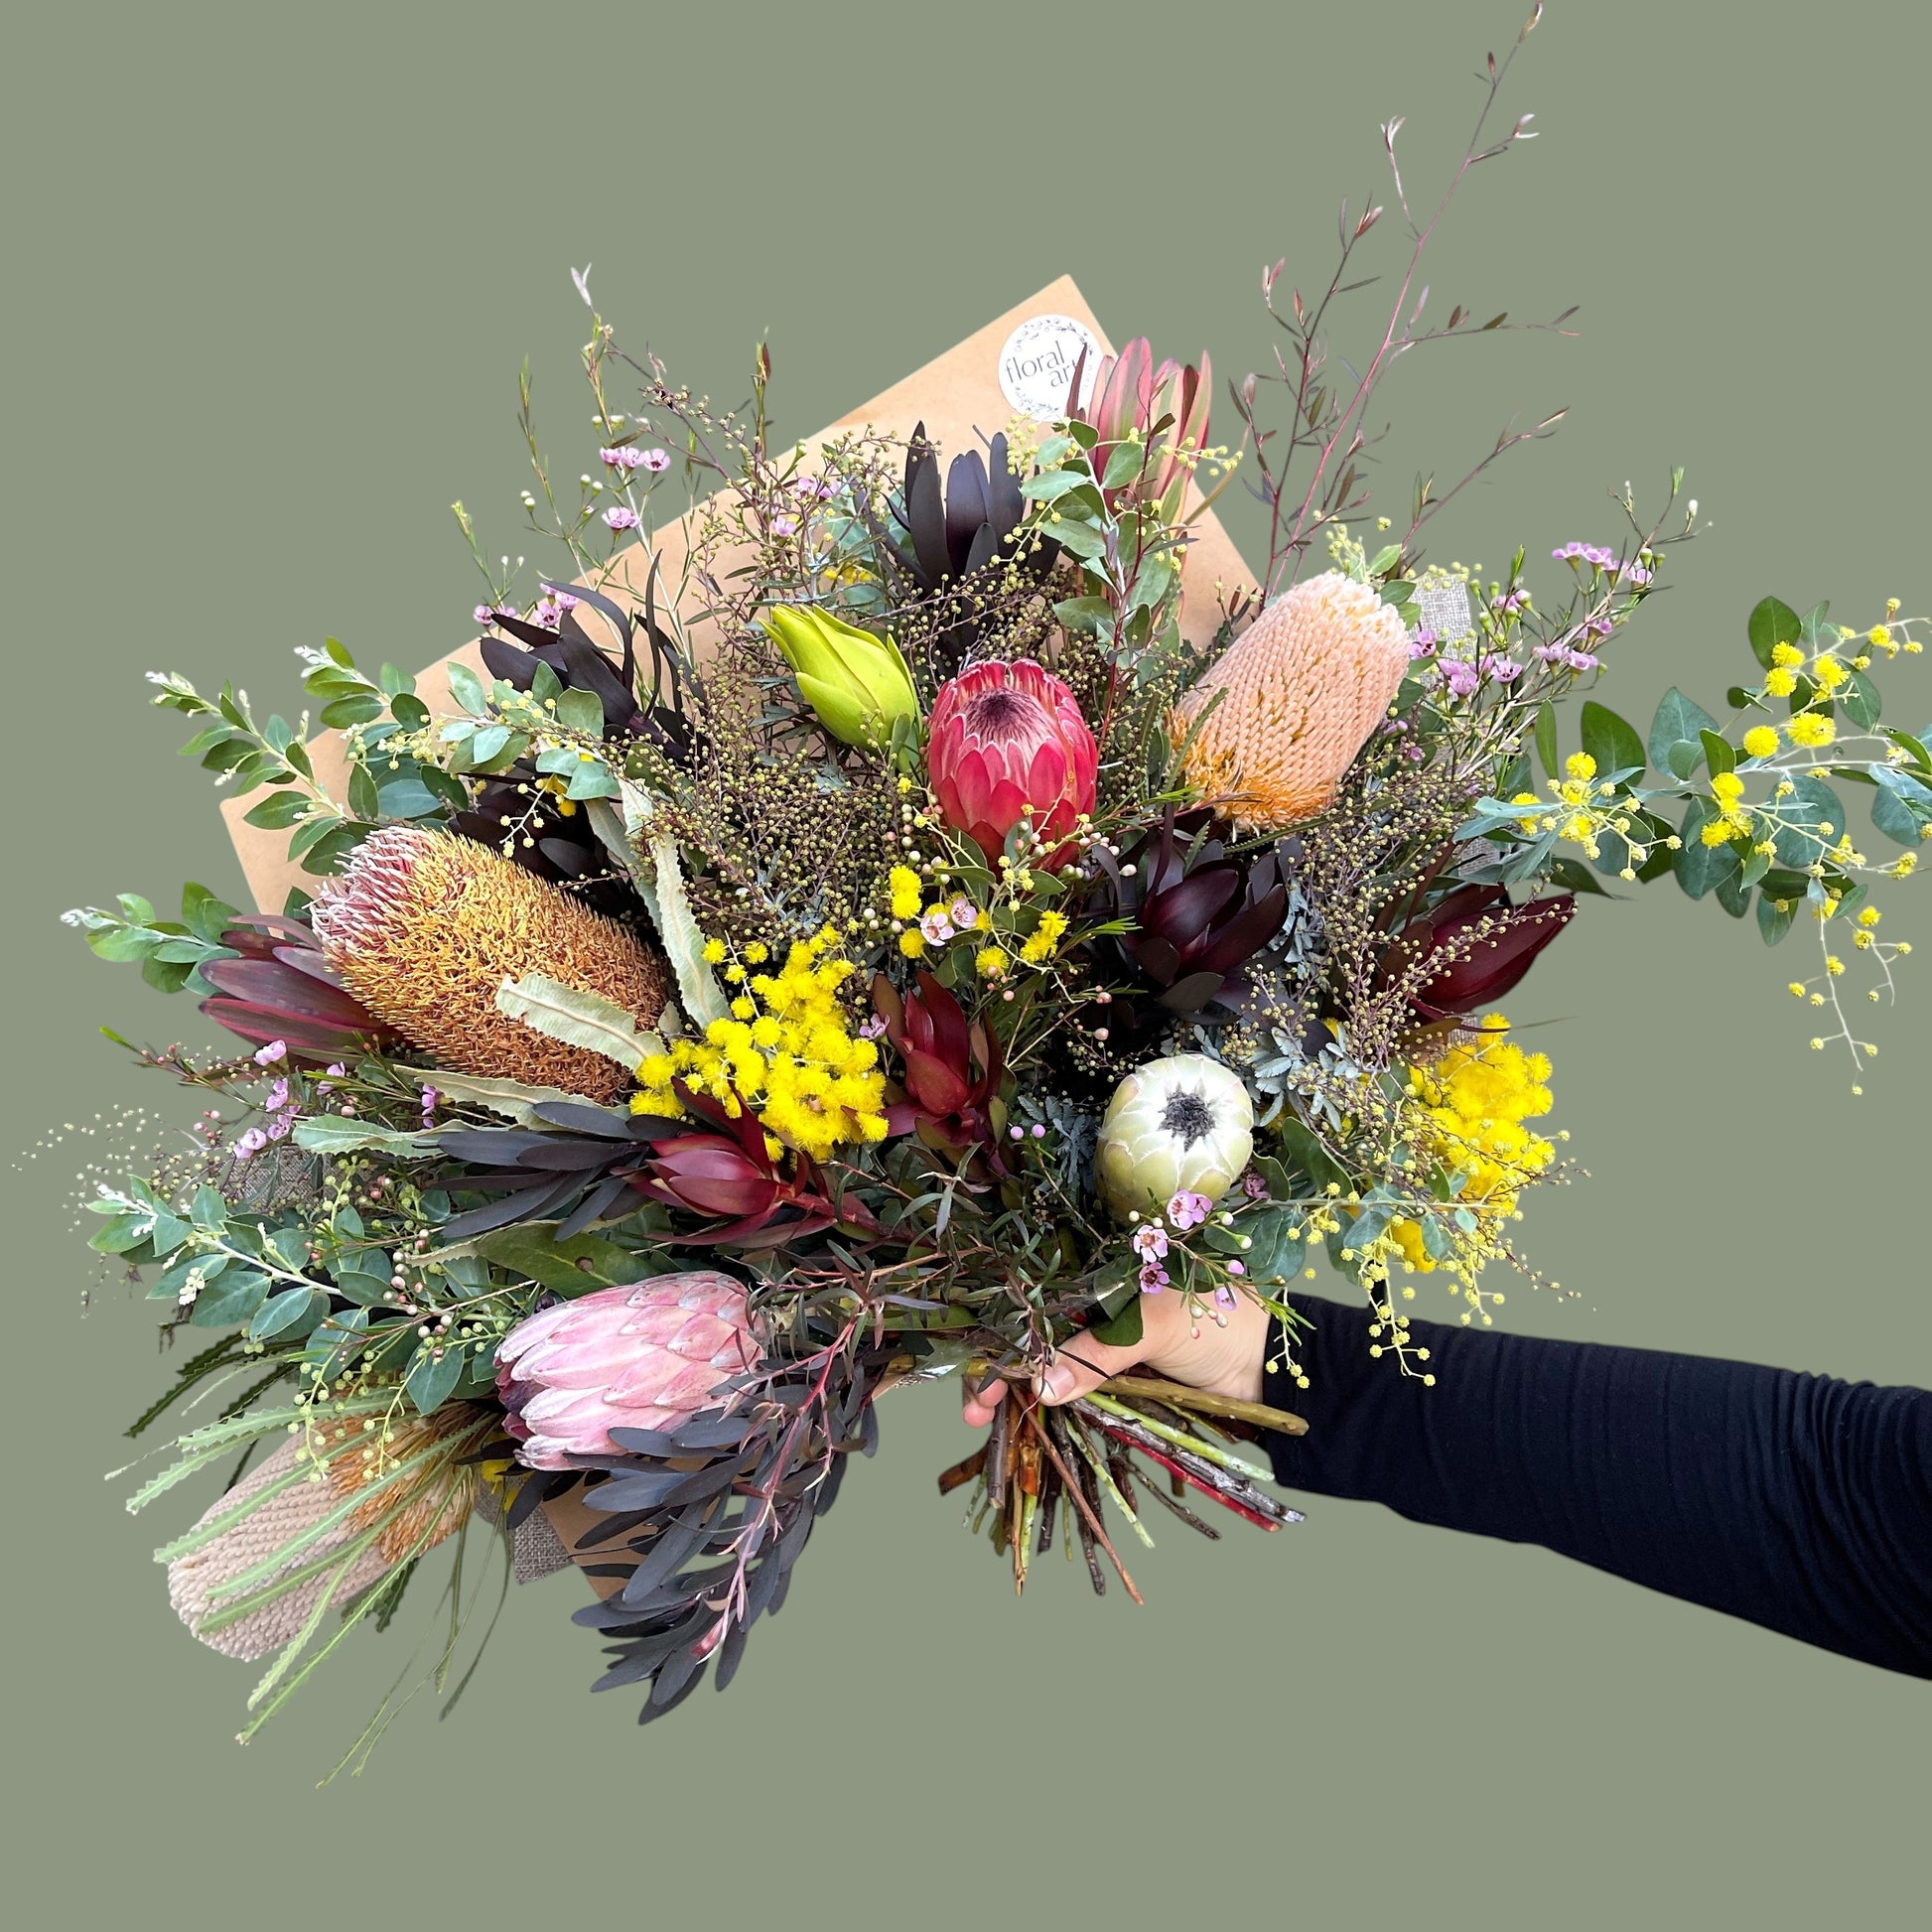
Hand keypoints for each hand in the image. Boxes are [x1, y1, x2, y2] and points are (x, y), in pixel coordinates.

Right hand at [961, 1289, 1269, 1428]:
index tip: (978, 1378)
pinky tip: (1026, 1424)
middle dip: (999, 1371)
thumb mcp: (1154, 1327)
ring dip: (1018, 1394)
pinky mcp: (1120, 1380)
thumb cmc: (1220, 1323)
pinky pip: (1075, 1393)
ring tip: (990, 1423)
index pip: (1036, 1302)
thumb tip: (1041, 1387)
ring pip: (1048, 1369)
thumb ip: (1097, 1355)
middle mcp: (1096, 1307)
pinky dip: (1049, 1408)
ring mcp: (1107, 1347)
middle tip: (974, 1412)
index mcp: (1101, 1276)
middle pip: (1033, 1338)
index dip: (1003, 1336)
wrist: (1270, 1370)